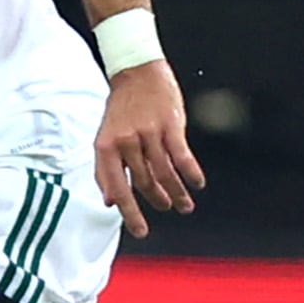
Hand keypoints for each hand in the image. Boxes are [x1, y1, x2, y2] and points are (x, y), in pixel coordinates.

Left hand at [93, 59, 205, 237]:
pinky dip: (191, 174)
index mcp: (106, 146)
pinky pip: (182, 157)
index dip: (130, 213)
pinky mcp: (170, 125)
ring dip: (177, 193)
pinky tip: (198, 183)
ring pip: (165, 174)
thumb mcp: (106, 136)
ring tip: (184, 204)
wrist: (137, 71)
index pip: (118, 188)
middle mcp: (126, 142)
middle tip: (166, 207)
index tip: (141, 231)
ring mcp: (149, 133)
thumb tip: (109, 201)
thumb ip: (106, 169)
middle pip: (145, 183)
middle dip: (157, 201)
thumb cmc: (122, 107)